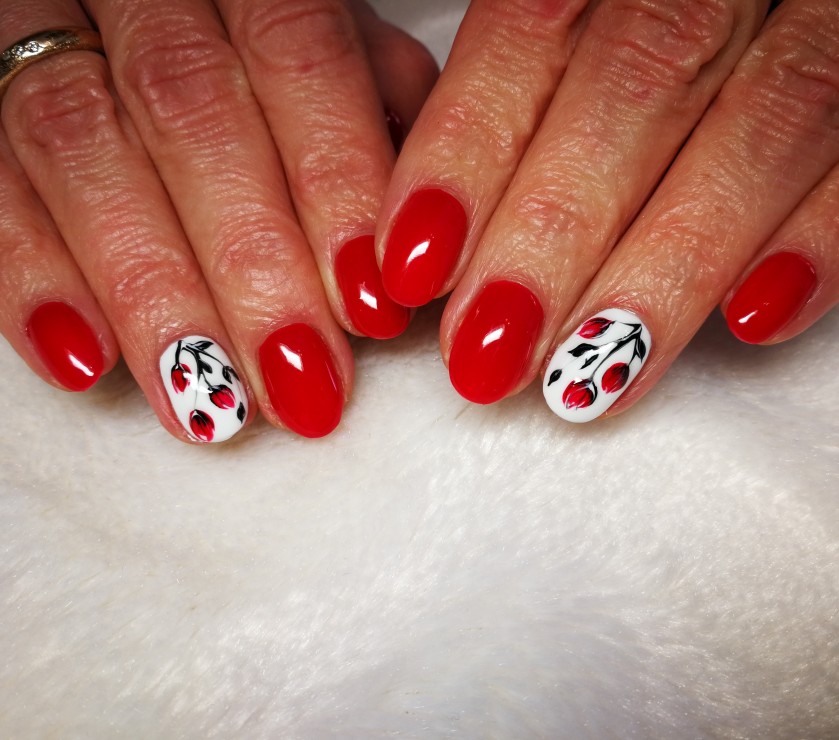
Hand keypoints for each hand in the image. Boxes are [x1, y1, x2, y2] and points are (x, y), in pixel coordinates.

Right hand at [0, 0, 436, 440]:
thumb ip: (377, 114)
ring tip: (205, 401)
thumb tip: (427, 230)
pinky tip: (83, 362)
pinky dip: (30, 275)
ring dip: (150, 292)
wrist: (144, 6)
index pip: (298, 58)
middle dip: (253, 265)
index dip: (336, 187)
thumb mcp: (338, 56)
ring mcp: (50, 37)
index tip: (369, 305)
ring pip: (81, 150)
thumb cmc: (259, 52)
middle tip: (301, 381)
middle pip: (193, 116)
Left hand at [375, 0, 837, 420]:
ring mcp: (823, 7)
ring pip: (762, 122)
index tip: (414, 262)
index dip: (468, 149)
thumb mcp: (572, 18)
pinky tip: (754, 319)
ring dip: (669, 264)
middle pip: (638, 85)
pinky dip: (819, 237)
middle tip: (488, 348)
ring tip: (591, 372)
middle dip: (555, 231)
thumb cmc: (640, 21)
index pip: (532, 27)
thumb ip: (523, 90)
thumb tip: (430, 230)